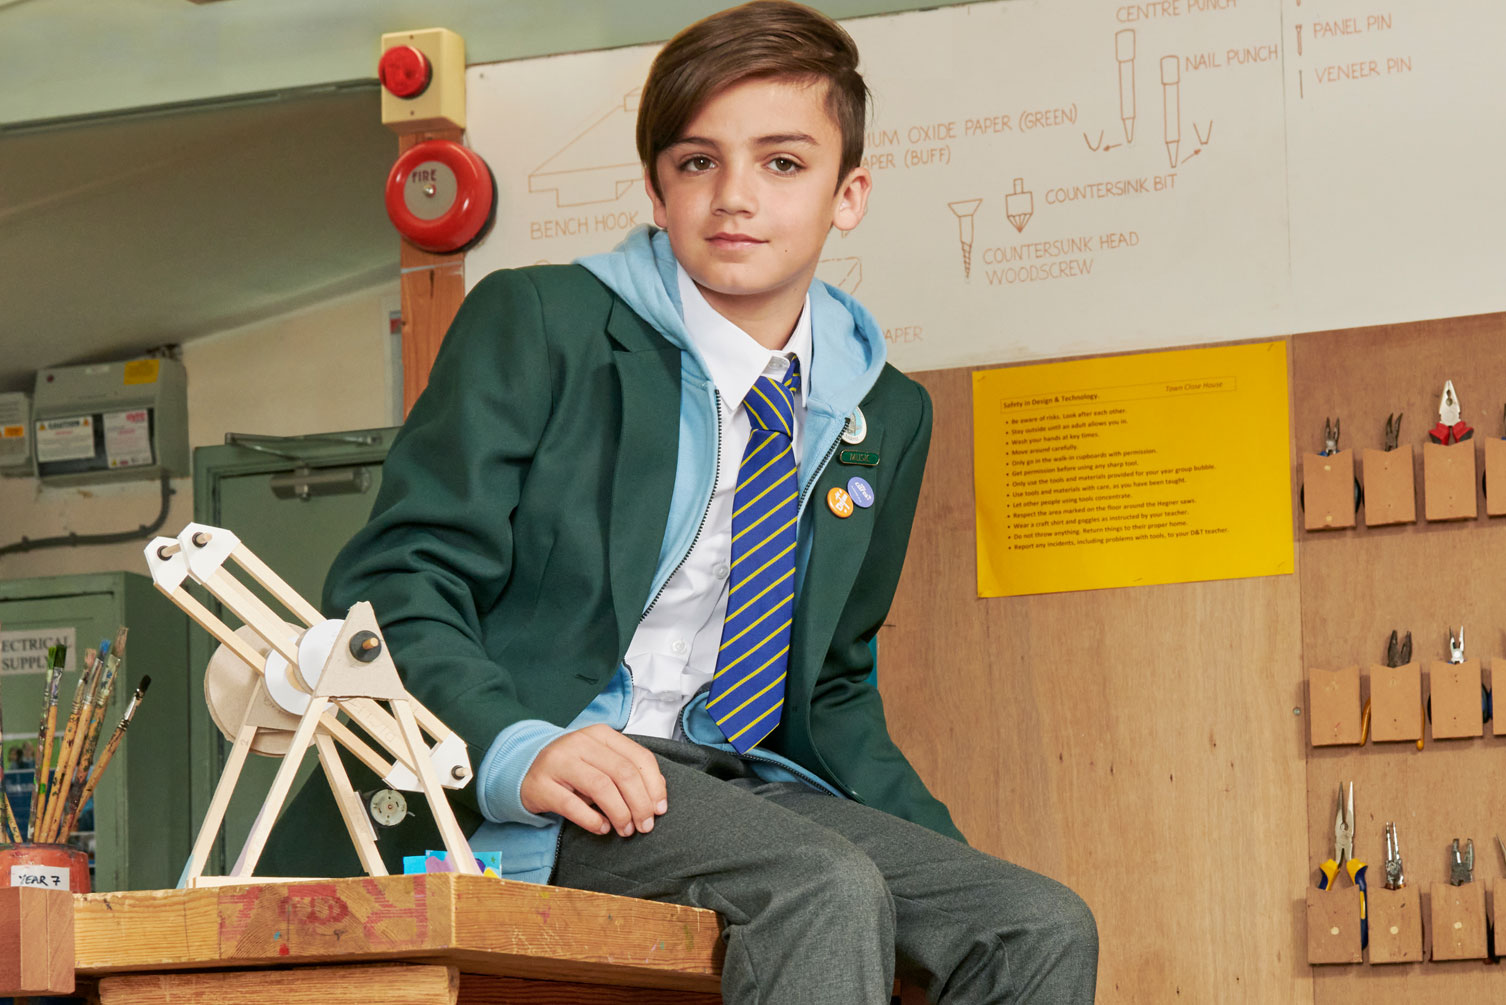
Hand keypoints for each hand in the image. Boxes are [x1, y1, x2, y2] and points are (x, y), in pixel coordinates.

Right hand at [520, 724, 667, 836]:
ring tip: (625, 830)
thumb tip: (657, 795)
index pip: (639, 757)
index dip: (655, 785)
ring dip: (620, 813)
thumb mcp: (601, 761)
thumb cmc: (572, 767)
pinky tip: (602, 828)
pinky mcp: (542, 785)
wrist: (525, 769)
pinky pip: (572, 805)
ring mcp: (559, 762)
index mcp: (601, 735)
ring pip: (601, 787)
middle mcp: (580, 743)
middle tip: (645, 825)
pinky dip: (592, 821)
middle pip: (623, 773)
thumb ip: (628, 770)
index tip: (660, 809)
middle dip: (640, 804)